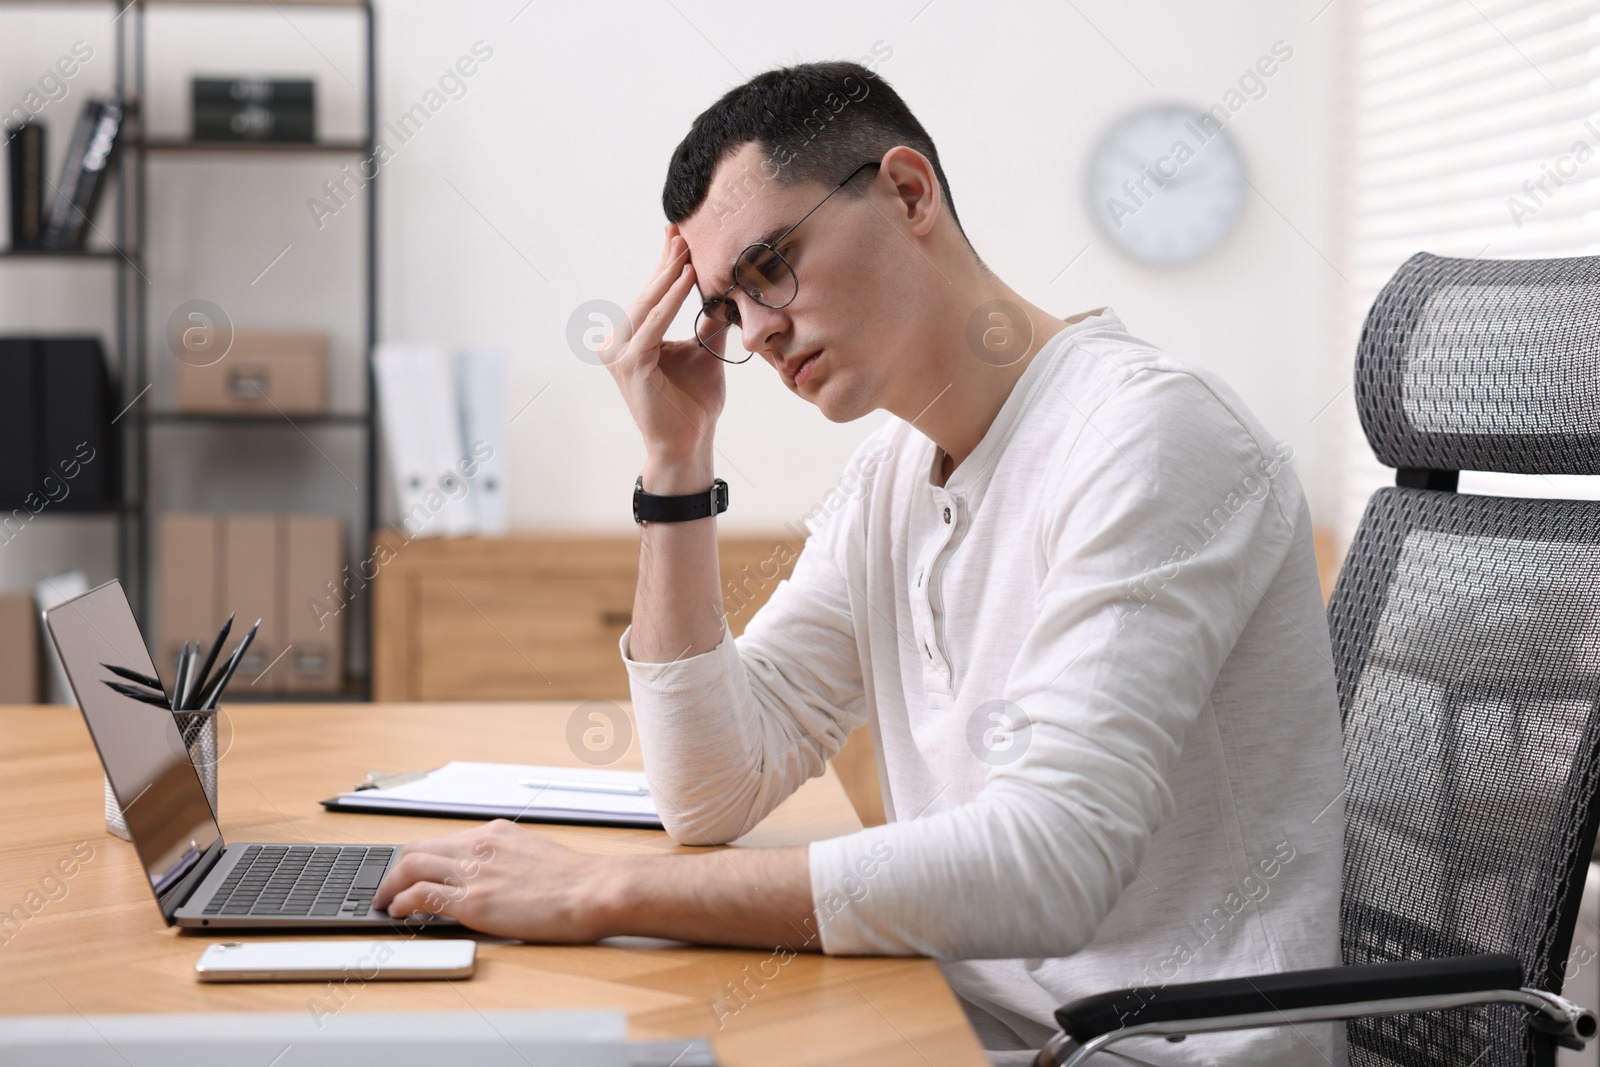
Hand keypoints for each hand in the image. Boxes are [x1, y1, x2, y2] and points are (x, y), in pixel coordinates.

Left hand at [372, 819, 611, 941]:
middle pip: (417, 848)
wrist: (593, 891)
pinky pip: (420, 895)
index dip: (419, 858)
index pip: (443, 840)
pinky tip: (399, 913)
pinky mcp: (473, 901)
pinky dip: (402, 902)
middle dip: (395, 869)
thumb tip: (493, 876)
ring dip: (390, 885)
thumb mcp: (536, 855)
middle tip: (387, 888)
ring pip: (411, 866)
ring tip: (384, 902)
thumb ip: (508, 860)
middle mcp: (480, 845)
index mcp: (496, 833)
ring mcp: (474, 872)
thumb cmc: (576, 881)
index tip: (411, 872)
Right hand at [601, 224, 726, 463]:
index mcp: (633, 339)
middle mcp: (619, 344)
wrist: (688, 443)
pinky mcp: (630, 365)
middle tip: (683, 228)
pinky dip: (671, 300)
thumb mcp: (706, 353)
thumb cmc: (694, 404)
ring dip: (670, 275)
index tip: (681, 233)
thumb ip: (709, 324)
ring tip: (687, 247)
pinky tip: (688, 278)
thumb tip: (727, 293)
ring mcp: (620, 354)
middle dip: (667, 261)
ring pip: (648, 305)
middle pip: (648, 294)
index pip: (652, 295)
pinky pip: (653, 325)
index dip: (666, 264)